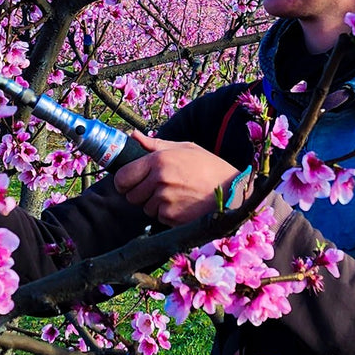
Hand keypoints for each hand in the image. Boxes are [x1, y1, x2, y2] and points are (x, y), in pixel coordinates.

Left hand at [112, 130, 240, 225]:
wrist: (232, 190)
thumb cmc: (208, 167)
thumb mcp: (184, 148)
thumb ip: (155, 144)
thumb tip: (133, 136)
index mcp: (158, 160)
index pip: (122, 177)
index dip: (123, 182)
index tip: (129, 184)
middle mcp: (159, 180)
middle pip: (131, 196)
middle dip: (140, 194)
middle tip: (158, 189)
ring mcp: (165, 200)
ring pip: (145, 208)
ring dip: (155, 204)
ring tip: (175, 195)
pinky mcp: (172, 217)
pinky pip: (159, 217)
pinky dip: (167, 214)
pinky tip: (183, 205)